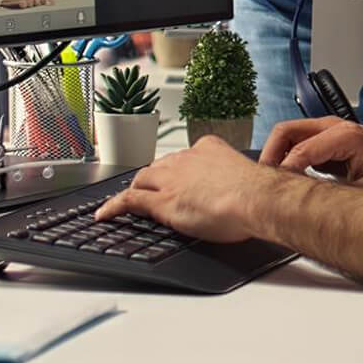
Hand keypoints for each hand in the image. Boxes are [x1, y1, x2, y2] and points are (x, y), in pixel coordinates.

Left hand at [94, 134, 272, 241]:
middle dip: (152, 180)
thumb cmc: (258, 193)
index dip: (175, 171)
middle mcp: (186, 158)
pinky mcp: (162, 201)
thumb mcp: (241, 176)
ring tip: (126, 203)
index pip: (182, 158)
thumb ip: (230, 178)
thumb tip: (235, 192)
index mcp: (208, 148)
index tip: (175, 179)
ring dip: (135, 190)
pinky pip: (130, 200)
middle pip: (159, 166)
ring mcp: (172, 179)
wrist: (256, 198)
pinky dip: (114, 206)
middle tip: (149, 193)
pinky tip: (105, 214)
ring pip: (143, 180)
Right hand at [260, 117, 362, 192]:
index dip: (282, 173)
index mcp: (345, 136)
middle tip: (263, 184)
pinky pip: (300, 143)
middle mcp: (336, 127)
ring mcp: (332, 131)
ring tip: (272, 183)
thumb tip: (305, 205)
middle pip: (286, 131)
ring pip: (290, 135)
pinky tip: (287, 180)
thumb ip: (333, 194)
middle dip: (270, 156)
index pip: (298, 150)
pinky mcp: (331, 141)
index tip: (272, 193)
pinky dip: (287, 158)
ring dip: (277, 156)